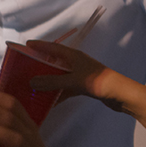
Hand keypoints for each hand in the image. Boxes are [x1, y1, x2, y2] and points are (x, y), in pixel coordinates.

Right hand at [25, 40, 145, 132]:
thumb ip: (52, 81)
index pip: (52, 47)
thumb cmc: (97, 82)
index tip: (25, 46)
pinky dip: (57, 93)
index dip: (39, 46)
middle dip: (40, 64)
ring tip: (33, 85)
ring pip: (59, 75)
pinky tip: (49, 101)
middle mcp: (75, 63)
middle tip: (25, 68)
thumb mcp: (72, 81)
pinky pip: (65, 88)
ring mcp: (80, 75)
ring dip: (48, 80)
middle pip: (54, 61)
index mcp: (73, 56)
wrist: (120, 94)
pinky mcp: (83, 86)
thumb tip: (31, 82)